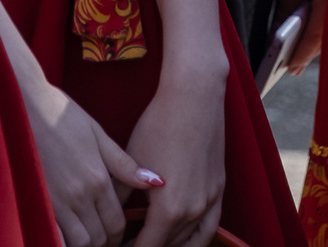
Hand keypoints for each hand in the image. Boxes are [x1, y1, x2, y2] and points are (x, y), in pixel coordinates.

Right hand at [22, 80, 159, 246]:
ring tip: (87, 238)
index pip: (116, 223)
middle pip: (99, 237)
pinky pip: (55, 235)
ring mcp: (56, 201)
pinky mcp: (37, 201)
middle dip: (105, 242)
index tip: (118, 234)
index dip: (120, 234)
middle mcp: (79, 194)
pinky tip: (66, 234)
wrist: (25, 104)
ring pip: (79, 242)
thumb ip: (124, 164)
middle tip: (104, 239)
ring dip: (86, 243)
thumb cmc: (63, 115)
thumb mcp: (98, 134)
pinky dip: (63, 240)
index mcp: (98, 178)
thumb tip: (156, 181)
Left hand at [123, 74, 226, 246]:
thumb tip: (108, 217)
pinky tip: (182, 239)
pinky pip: (209, 227)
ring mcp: (210, 201)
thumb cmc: (158, 125)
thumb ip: (119, 197)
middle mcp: (193, 211)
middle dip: (147, 246)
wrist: (193, 96)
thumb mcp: (130, 164)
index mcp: (169, 209)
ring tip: (151, 242)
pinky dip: (195, 239)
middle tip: (127, 242)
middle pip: (168, 246)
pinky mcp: (219, 189)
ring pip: (189, 241)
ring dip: (170, 245)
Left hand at [276, 0, 327, 77]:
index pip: (314, 37)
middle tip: (291, 69)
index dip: (301, 55)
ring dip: (313, 47)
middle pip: (323, 40)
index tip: (290, 68)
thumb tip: (274, 42)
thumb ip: (283, 17)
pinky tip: (310, 43)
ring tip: (297, 60)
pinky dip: (320, 35)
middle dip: (306, 54)